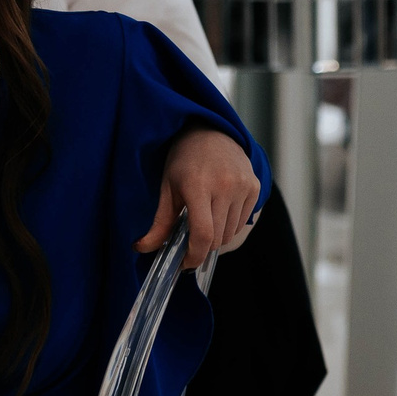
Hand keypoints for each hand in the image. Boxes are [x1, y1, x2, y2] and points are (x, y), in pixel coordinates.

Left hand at [139, 126, 258, 271]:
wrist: (211, 131)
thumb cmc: (184, 160)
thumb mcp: (167, 187)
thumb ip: (159, 222)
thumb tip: (141, 249)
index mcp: (198, 186)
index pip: (203, 233)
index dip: (194, 255)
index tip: (184, 263)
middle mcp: (225, 186)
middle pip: (217, 238)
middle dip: (201, 247)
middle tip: (188, 241)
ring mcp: (243, 186)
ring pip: (230, 233)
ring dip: (216, 237)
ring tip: (203, 220)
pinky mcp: (255, 187)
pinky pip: (242, 222)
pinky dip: (229, 226)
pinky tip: (218, 210)